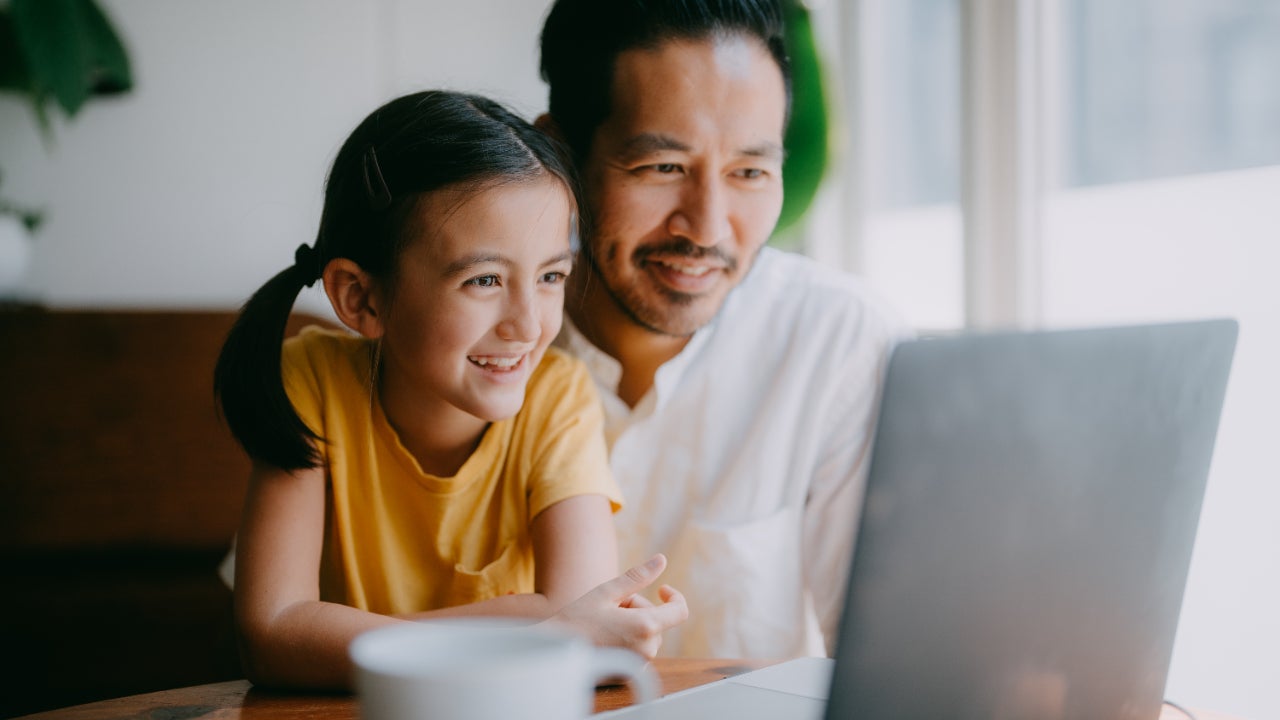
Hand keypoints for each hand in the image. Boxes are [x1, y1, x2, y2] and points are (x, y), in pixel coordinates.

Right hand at [549, 553, 687, 659]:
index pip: (680, 611)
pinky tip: (602, 640)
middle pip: (656, 621)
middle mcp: (647, 650)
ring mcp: (638, 665)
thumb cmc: (577, 619)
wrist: (552, 652)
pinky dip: (626, 641)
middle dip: (638, 609)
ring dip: (631, 625)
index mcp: (646, 626)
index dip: (674, 597)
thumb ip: (639, 577)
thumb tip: (662, 559)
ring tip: (603, 624)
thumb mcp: (607, 591)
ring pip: (646, 636)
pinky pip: (637, 651)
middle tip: (610, 608)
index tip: (661, 590)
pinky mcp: (628, 675)